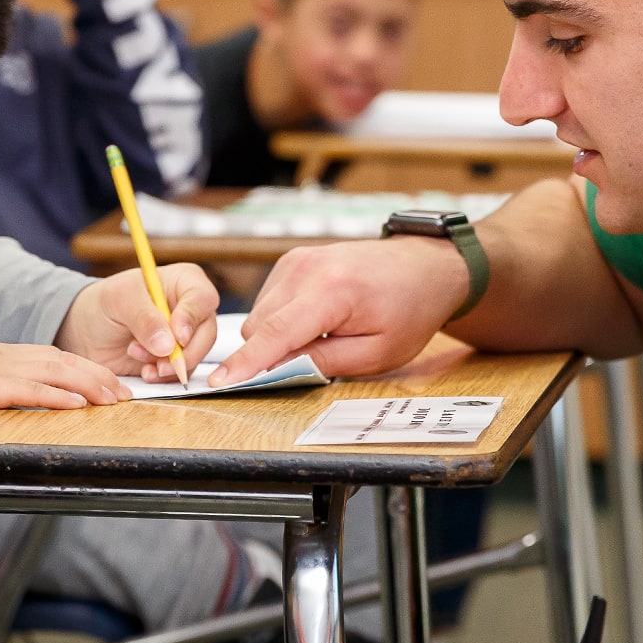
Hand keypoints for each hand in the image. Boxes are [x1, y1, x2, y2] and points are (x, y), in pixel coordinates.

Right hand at [0, 323, 123, 409]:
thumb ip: (1, 380)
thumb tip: (21, 394)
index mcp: (12, 355)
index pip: (61, 358)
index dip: (91, 369)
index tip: (114, 383)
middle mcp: (15, 358)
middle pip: (68, 363)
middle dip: (101, 377)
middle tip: (128, 393)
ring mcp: (5, 370)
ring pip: (58, 373)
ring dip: (90, 385)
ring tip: (114, 398)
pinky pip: (31, 390)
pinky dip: (58, 396)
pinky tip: (78, 404)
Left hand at [56, 264, 217, 381]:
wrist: (88, 330)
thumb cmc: (106, 302)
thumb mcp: (120, 300)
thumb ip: (144, 318)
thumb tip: (168, 345)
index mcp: (184, 282)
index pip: (203, 299)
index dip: (192, 320)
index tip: (177, 338)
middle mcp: (191, 310)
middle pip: (206, 334)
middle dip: (182, 352)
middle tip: (158, 362)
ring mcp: (187, 337)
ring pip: (196, 357)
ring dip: (168, 365)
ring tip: (135, 354)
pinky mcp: (176, 360)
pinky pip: (182, 374)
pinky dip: (163, 377)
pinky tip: (144, 371)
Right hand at [209, 237, 467, 386]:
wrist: (424, 267)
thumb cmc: (408, 310)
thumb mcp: (377, 353)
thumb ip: (324, 362)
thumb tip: (279, 371)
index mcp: (332, 291)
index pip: (276, 333)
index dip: (246, 363)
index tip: (219, 383)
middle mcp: (306, 268)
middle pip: (260, 326)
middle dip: (271, 355)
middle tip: (309, 366)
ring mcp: (296, 260)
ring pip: (260, 316)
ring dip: (277, 338)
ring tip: (323, 337)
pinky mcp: (292, 261)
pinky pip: (269, 302)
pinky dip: (282, 320)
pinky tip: (315, 322)